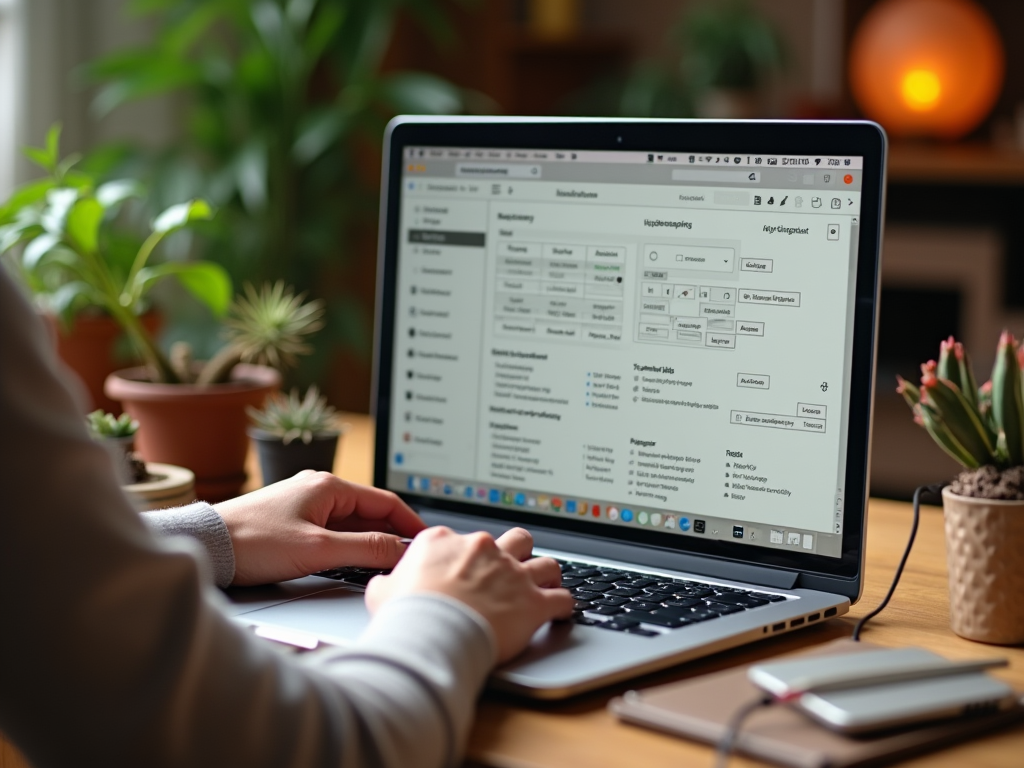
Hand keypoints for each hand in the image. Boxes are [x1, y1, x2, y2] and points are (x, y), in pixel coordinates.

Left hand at [214, 471, 425, 585]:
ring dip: (369, 543)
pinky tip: (352, 565)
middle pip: (370, 513)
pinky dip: (348, 547)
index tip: (426, 543)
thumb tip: (400, 550)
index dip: (410, 524)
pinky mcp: (292, 521)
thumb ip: (365, 548)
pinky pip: (333, 531)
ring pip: (351, 524)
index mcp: (329, 486)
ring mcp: (305, 505)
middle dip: (391, 536)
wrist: (206, 547)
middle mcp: (319, 490)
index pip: (386, 502)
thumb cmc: (253, 542)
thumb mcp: (319, 549)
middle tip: (408, 561)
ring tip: (385, 567)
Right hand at [365, 526, 573, 662]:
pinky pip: (563, 598)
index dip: (467, 558)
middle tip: (512, 571)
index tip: (467, 573)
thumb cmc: (406, 614)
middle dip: (517, 553)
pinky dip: (563, 606)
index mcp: (446, 541)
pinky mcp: (533, 602)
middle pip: (515, 539)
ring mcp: (512, 574)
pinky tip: (560, 613)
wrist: (432, 634)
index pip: (463, 540)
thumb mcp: (382, 592)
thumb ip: (389, 583)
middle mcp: (483, 549)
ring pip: (546, 563)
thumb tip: (385, 585)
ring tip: (545, 586)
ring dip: (546, 575)